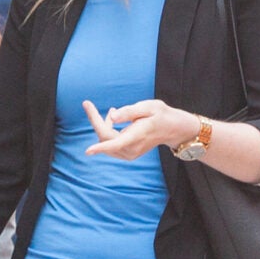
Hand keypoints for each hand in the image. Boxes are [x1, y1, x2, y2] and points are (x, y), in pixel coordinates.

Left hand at [83, 97, 200, 160]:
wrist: (172, 129)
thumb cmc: (160, 115)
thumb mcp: (148, 107)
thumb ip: (130, 111)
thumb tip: (112, 116)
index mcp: (137, 136)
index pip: (116, 143)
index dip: (101, 148)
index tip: (88, 151)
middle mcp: (131, 149)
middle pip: (104, 138)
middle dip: (95, 121)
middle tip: (87, 103)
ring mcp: (129, 154)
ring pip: (105, 141)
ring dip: (103, 125)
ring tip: (113, 111)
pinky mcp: (126, 154)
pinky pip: (110, 144)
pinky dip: (107, 131)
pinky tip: (113, 120)